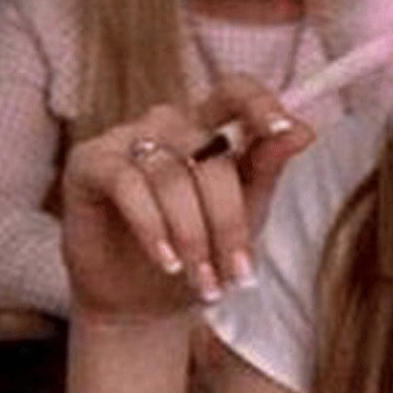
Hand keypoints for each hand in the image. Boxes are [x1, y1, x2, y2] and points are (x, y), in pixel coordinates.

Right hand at [59, 75, 312, 322]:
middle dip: (228, 220)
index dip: (260, 103)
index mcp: (210, 127)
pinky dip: (153, 227)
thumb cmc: (201, 249)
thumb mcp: (245, 211)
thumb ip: (267, 167)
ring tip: (204, 282)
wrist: (142, 300)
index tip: (285, 129)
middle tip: (238, 274)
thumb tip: (304, 130)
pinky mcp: (88, 162)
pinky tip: (167, 262)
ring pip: (172, 175)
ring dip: (192, 235)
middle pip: (210, 154)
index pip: (236, 92)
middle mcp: (167, 123)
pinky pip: (127, 183)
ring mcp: (124, 138)